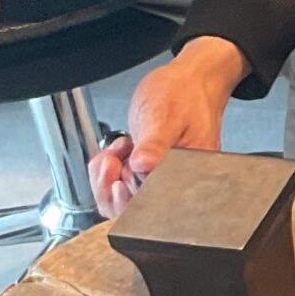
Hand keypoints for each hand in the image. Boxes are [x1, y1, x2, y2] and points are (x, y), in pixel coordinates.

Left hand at [91, 35, 250, 217]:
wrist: (188, 84)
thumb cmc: (185, 96)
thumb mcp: (167, 116)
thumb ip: (155, 144)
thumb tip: (143, 167)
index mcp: (186, 177)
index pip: (149, 208)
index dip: (125, 195)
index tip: (119, 169)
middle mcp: (174, 184)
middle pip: (130, 212)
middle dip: (111, 184)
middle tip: (115, 156)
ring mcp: (158, 181)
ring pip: (120, 201)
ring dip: (107, 178)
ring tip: (116, 152)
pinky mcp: (146, 174)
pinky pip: (119, 187)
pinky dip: (107, 171)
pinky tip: (117, 153)